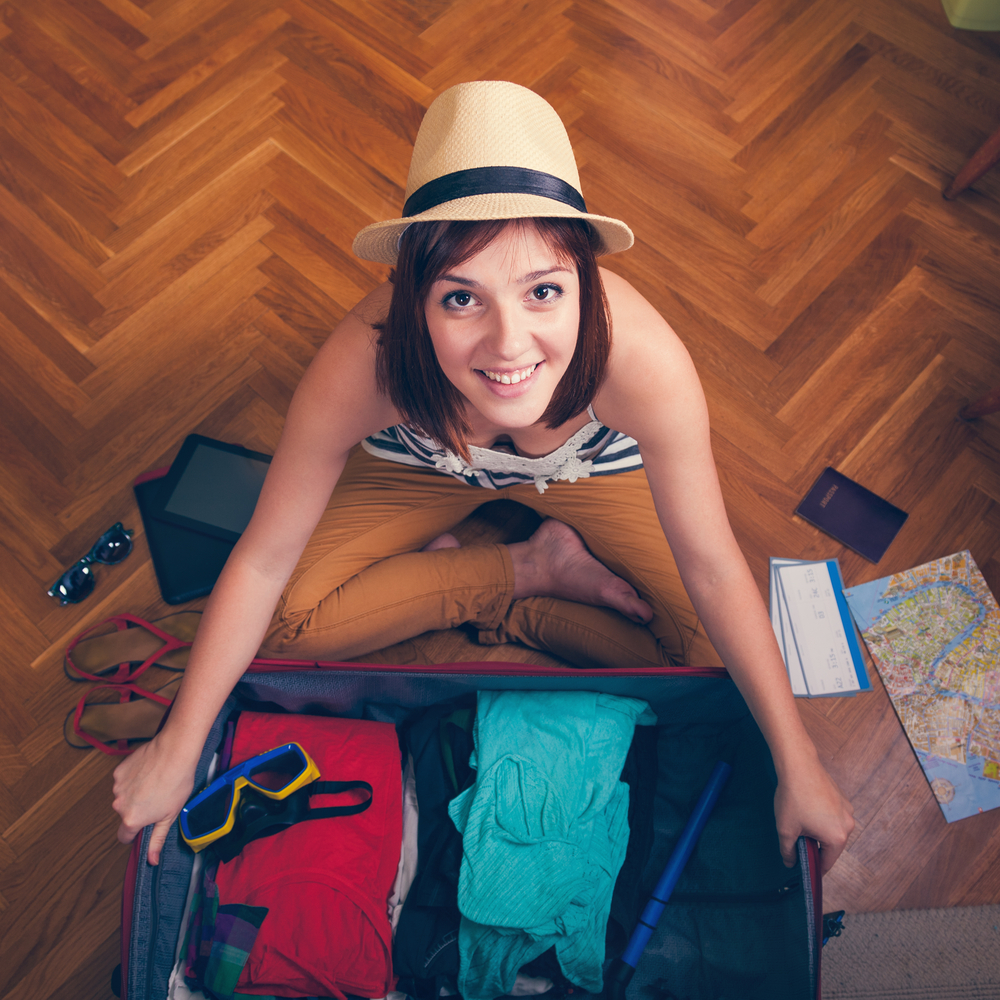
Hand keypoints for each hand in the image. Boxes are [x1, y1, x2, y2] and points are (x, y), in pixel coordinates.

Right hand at [112, 736, 195, 865]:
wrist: (174, 752)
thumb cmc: (177, 783)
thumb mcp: (170, 815)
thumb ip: (157, 839)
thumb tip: (151, 861)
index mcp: (132, 819)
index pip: (124, 836)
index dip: (134, 833)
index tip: (143, 826)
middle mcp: (119, 805)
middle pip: (125, 813)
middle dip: (137, 809)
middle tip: (157, 797)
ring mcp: (117, 787)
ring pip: (124, 796)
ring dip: (135, 793)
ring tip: (155, 782)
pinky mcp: (118, 771)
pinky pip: (124, 780)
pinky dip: (133, 778)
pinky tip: (148, 771)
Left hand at [774, 756, 853, 875]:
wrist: (799, 766)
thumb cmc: (793, 798)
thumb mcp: (785, 829)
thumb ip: (788, 851)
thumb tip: (790, 862)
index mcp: (837, 837)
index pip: (827, 862)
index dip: (813, 867)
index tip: (804, 866)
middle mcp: (848, 825)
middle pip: (831, 846)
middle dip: (815, 845)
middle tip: (797, 838)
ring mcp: (847, 810)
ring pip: (833, 830)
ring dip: (819, 830)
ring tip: (801, 820)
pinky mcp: (843, 798)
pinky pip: (834, 816)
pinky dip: (823, 817)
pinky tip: (807, 808)